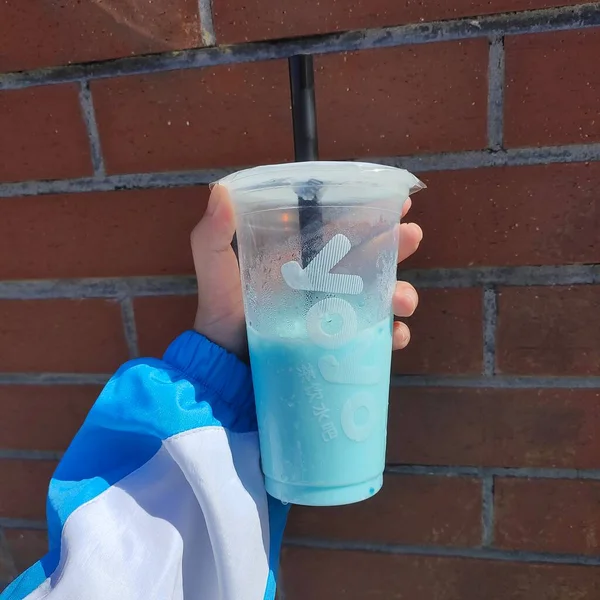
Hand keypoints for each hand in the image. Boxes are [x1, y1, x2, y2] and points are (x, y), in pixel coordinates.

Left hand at [191, 185, 422, 357]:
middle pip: (369, 260)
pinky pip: (374, 338)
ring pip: (379, 297)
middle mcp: (324, 283)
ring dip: (400, 293)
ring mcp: (334, 316)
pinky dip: (391, 336)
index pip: (341, 231)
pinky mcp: (339, 347)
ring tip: (403, 300)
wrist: (226, 370)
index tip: (397, 206)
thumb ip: (213, 236)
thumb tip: (221, 192)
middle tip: (412, 239)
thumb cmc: (221, 319)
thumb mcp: (216, 272)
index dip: (371, 216)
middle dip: (396, 247)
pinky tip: (396, 336)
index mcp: (302, 260)